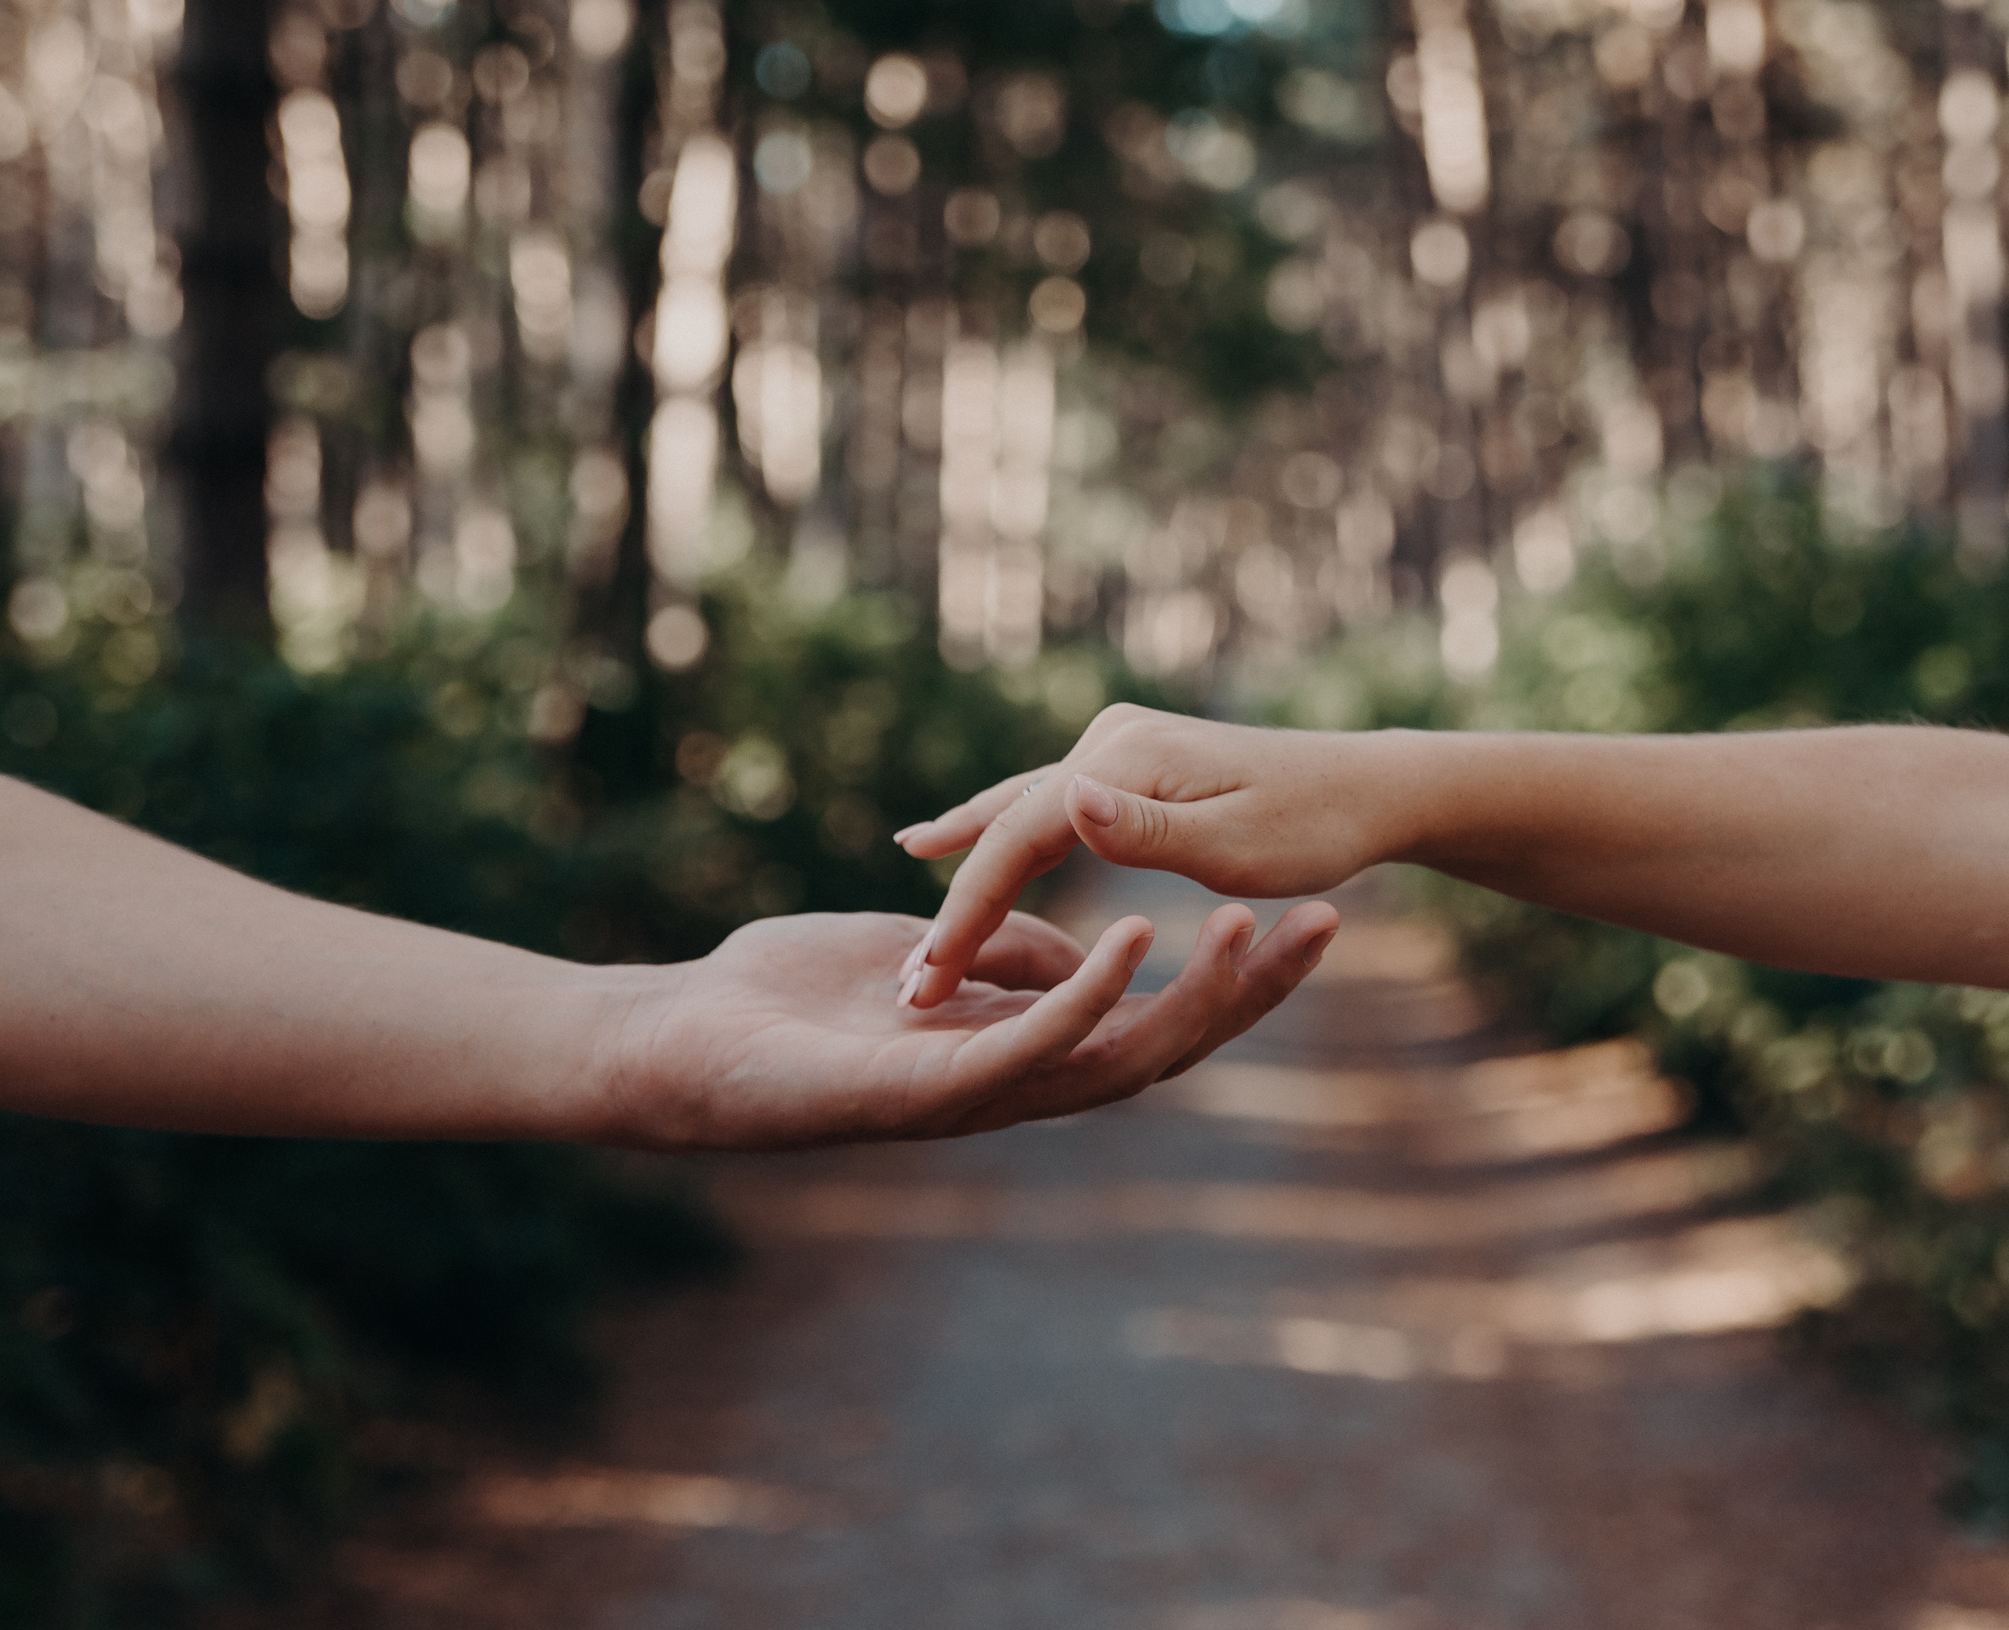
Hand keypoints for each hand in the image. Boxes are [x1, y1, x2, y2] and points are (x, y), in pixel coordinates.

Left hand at [595, 904, 1336, 1147]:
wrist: (675, 1044)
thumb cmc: (788, 999)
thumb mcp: (929, 955)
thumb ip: (1008, 955)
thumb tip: (1087, 946)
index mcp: (1022, 1047)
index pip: (1153, 1016)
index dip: (1232, 977)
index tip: (1300, 912)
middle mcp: (1016, 1082)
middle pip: (1166, 1046)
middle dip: (1252, 990)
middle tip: (1333, 923)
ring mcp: (976, 1096)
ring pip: (1114, 1058)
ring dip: (1193, 995)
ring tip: (1256, 927)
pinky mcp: (923, 1095)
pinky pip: (1024, 1049)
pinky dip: (1084, 997)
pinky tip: (1132, 940)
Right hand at [893, 705, 1375, 1007]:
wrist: (1368, 786)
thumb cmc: (1314, 828)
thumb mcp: (1236, 848)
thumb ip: (1148, 833)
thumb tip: (1067, 803)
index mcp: (1124, 761)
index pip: (1019, 839)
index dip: (970, 912)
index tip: (929, 978)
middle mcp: (1110, 740)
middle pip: (1010, 819)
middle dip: (960, 893)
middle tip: (905, 969)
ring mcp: (1118, 743)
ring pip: (1024, 802)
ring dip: (971, 844)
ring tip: (911, 855)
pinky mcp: (1131, 756)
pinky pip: (1051, 799)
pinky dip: (1007, 823)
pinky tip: (967, 826)